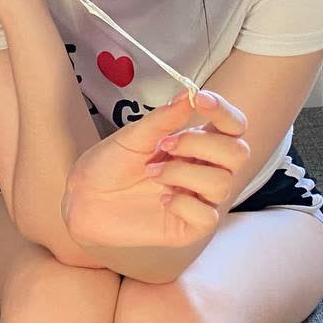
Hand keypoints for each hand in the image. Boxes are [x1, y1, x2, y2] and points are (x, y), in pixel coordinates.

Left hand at [61, 89, 249, 247]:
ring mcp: (200, 199)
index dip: (225, 111)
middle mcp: (205, 170)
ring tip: (151, 173)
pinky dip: (182, 204)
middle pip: (238, 153)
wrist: (83, 199)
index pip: (233, 126)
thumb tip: (189, 95)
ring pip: (221, 183)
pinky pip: (206, 216)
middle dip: (202, 144)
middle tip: (165, 145)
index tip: (200, 100)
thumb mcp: (132, 137)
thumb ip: (163, 119)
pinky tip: (161, 200)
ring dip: (182, 173)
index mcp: (197, 143)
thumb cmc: (108, 165)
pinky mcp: (190, 227)